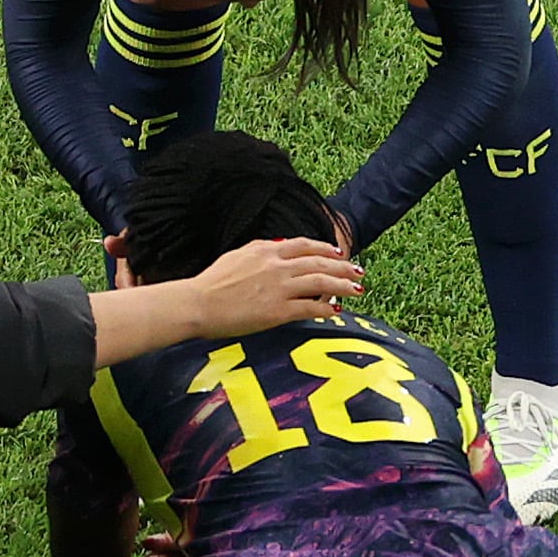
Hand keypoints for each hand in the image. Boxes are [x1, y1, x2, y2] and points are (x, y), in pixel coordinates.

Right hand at [185, 236, 361, 336]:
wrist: (198, 303)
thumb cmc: (211, 283)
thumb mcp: (236, 255)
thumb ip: (259, 250)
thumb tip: (275, 247)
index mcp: (266, 250)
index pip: (304, 245)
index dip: (324, 249)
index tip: (338, 254)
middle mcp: (277, 266)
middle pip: (320, 263)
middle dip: (343, 267)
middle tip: (359, 271)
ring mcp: (279, 289)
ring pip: (321, 283)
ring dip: (343, 286)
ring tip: (358, 289)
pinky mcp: (278, 311)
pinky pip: (310, 308)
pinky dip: (327, 309)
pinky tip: (337, 311)